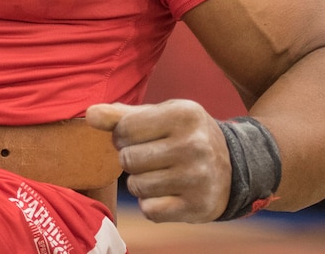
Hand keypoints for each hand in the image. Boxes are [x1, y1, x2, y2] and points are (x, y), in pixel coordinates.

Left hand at [86, 99, 230, 222]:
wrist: (233, 166)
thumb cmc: (183, 135)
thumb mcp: (159, 116)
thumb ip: (121, 115)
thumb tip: (90, 114)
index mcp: (183, 115)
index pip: (124, 129)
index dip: (122, 136)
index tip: (137, 138)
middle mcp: (194, 145)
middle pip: (128, 159)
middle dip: (131, 159)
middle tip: (150, 158)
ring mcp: (198, 178)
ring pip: (136, 186)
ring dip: (141, 183)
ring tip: (161, 174)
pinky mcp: (198, 207)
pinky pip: (149, 210)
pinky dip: (152, 204)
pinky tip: (168, 193)